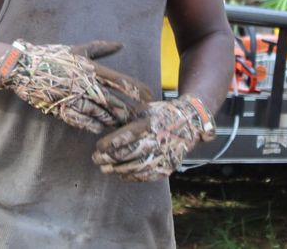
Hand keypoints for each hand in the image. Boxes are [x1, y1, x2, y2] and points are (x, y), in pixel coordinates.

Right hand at [0, 39, 151, 132]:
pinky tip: (100, 129)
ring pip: (99, 113)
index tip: (149, 96)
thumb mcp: (78, 49)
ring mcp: (73, 98)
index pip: (120, 80)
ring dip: (112, 120)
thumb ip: (101, 48)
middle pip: (113, 101)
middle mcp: (84, 84)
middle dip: (128, 110)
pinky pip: (81, 121)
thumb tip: (121, 45)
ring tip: (123, 124)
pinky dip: (92, 125)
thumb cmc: (53, 56)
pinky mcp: (61, 109)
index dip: (137, 89)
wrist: (24, 68)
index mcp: (90, 68)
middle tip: (141, 117)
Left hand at [92, 95, 215, 180]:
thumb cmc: (161, 114)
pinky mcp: (168, 166)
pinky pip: (147, 175)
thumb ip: (127, 119)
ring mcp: (164, 155)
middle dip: (109, 158)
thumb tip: (105, 124)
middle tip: (96, 159)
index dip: (109, 144)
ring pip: (136, 167)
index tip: (98, 147)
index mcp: (150, 124)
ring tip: (105, 169)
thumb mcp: (145, 110)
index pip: (125, 137)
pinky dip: (132, 176)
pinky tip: (121, 174)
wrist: (189, 123)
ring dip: (117, 169)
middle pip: (128, 153)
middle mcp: (157, 140)